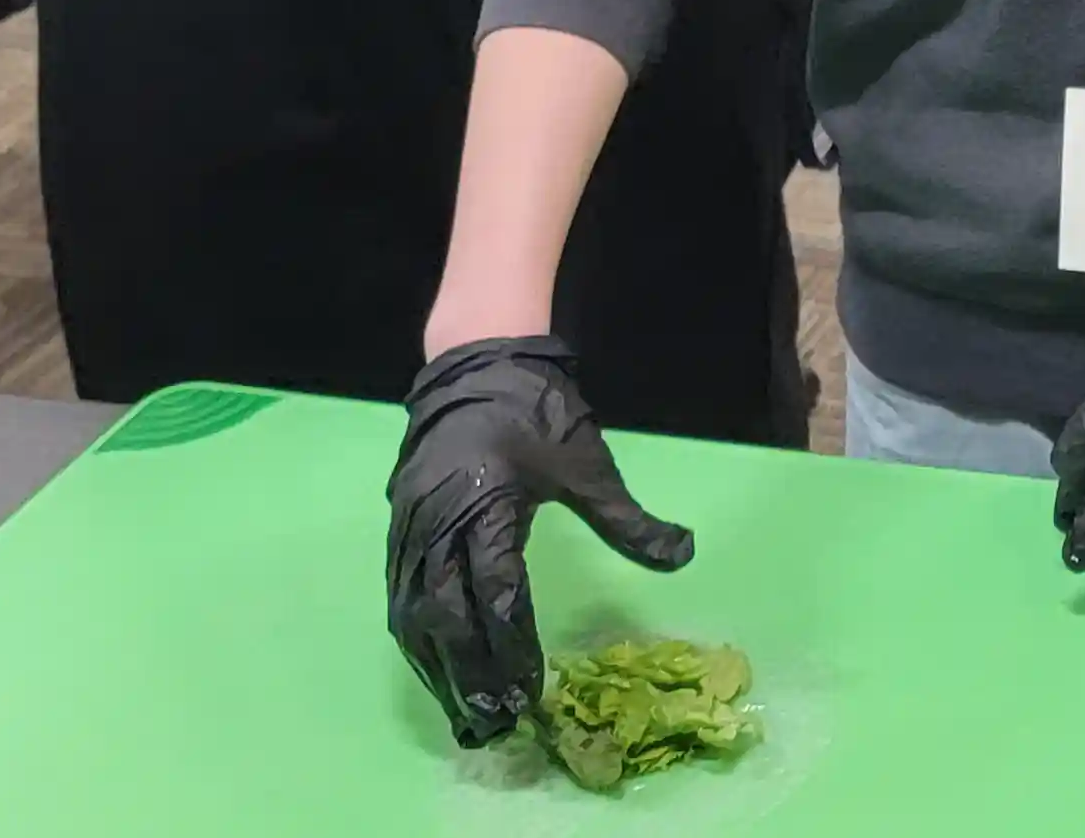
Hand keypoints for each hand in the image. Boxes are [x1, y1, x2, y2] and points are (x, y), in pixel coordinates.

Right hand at [387, 335, 695, 747]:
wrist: (477, 362)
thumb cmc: (535, 410)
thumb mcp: (588, 463)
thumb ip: (629, 520)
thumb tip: (685, 555)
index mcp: (487, 507)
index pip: (495, 594)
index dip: (510, 647)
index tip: (531, 691)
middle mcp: (439, 525)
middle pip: (446, 618)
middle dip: (470, 674)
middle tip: (496, 723)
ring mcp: (411, 529)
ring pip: (414, 616)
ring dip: (437, 669)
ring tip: (466, 713)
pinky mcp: (399, 530)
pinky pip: (399, 598)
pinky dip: (417, 641)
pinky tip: (436, 669)